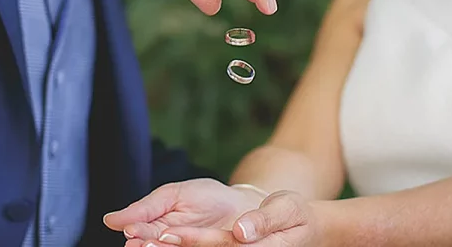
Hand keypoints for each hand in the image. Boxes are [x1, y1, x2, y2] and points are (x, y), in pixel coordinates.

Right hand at [103, 179, 264, 246]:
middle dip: (146, 246)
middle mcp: (168, 245)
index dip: (136, 234)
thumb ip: (144, 208)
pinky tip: (176, 241)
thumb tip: (109, 220)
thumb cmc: (207, 197)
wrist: (245, 206)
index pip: (139, 236)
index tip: (132, 231)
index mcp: (155, 231)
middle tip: (142, 243)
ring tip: (158, 244)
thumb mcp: (173, 195)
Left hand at [139, 191, 325, 246]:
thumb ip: (265, 220)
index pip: (220, 244)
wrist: (308, 228)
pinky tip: (159, 242)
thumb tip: (241, 232)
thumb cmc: (298, 215)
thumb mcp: (288, 209)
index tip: (167, 234)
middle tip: (142, 241)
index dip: (192, 240)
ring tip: (143, 242)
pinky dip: (184, 245)